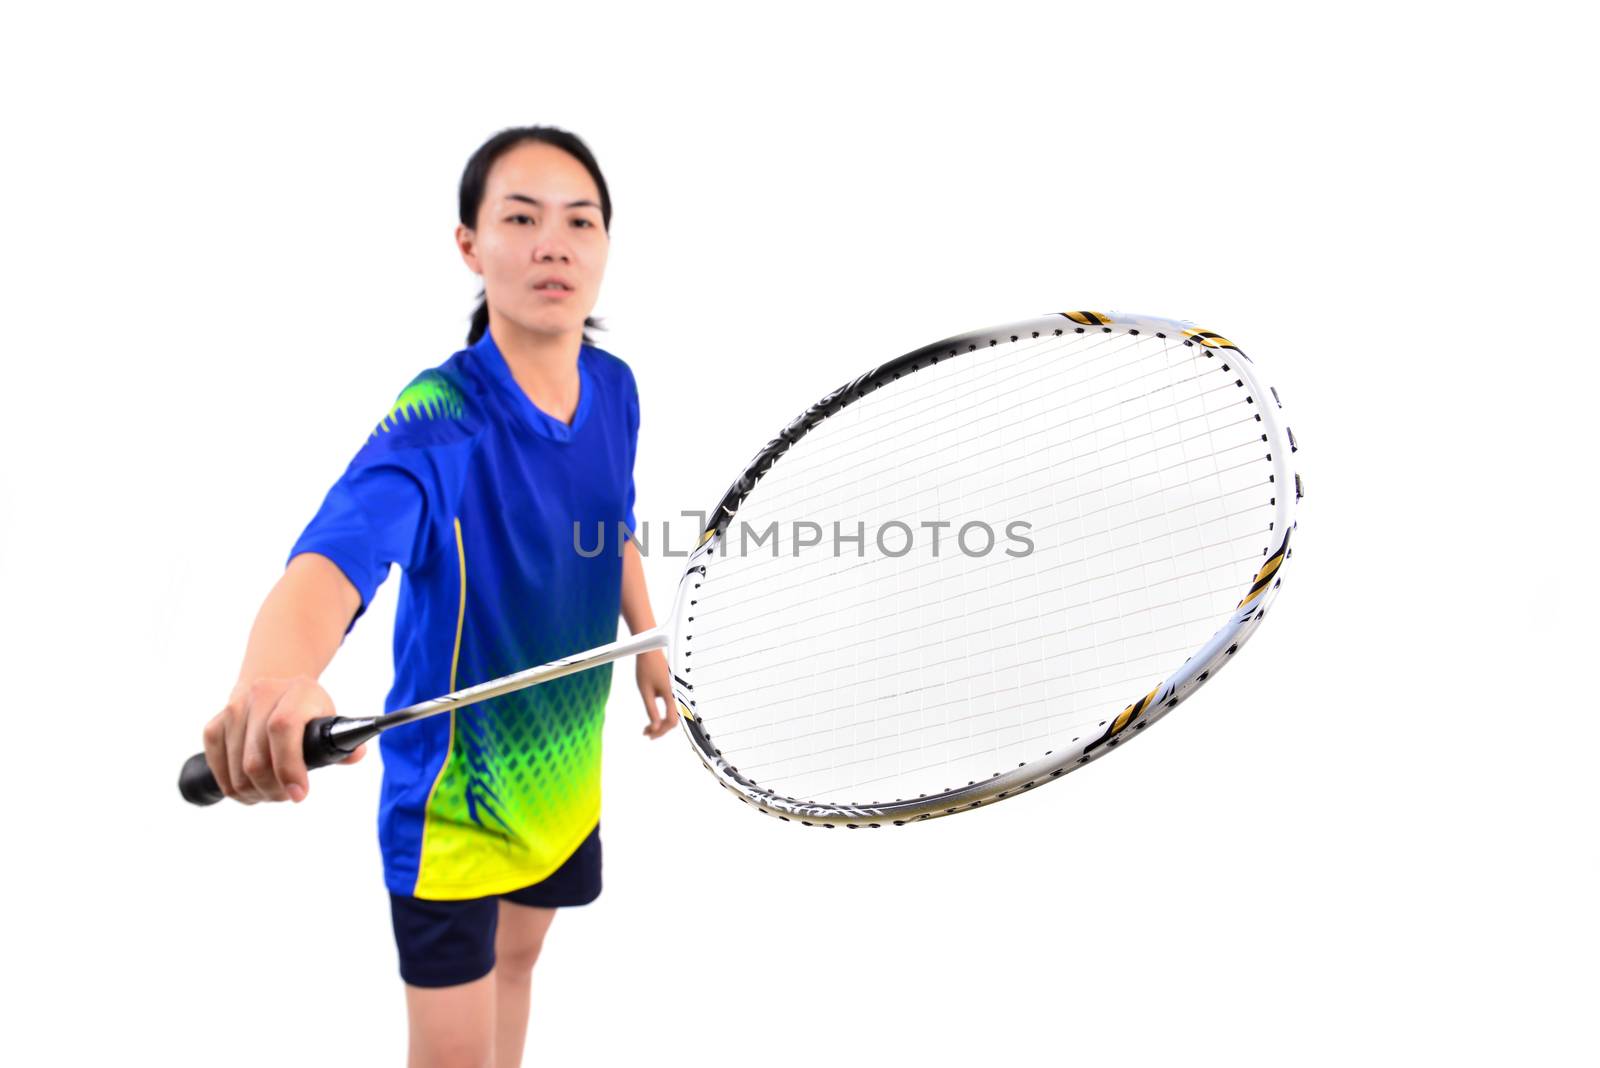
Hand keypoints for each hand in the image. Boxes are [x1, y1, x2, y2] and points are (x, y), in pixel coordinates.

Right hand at [201, 676, 366, 803]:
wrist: (275, 684)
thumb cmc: (307, 709)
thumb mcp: (329, 718)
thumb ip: (343, 742)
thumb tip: (357, 754)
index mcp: (298, 691)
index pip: (283, 729)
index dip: (289, 767)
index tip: (299, 794)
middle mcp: (261, 694)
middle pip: (256, 758)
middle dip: (272, 789)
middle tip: (286, 795)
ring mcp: (234, 708)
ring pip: (236, 768)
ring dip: (253, 792)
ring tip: (271, 793)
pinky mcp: (215, 723)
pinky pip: (217, 765)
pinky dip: (232, 786)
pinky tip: (249, 789)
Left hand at [636, 649, 677, 739]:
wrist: (649, 650)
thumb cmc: (646, 668)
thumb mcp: (645, 691)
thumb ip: (651, 710)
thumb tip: (654, 727)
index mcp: (671, 694)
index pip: (672, 720)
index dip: (661, 731)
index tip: (649, 734)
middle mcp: (676, 694)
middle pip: (673, 720)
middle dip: (660, 729)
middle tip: (646, 733)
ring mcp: (674, 691)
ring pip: (672, 714)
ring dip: (661, 723)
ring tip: (647, 727)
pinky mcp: (671, 688)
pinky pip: (670, 706)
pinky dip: (662, 714)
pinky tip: (653, 716)